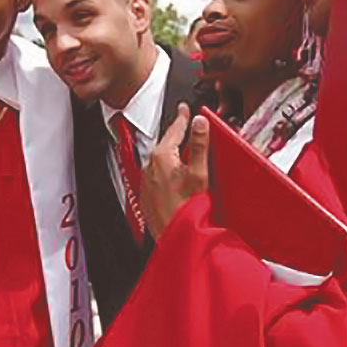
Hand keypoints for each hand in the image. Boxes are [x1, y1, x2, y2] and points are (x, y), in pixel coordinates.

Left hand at [141, 103, 209, 237]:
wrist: (176, 238)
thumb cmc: (186, 210)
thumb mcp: (199, 173)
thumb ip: (198, 145)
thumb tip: (200, 122)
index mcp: (161, 157)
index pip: (174, 129)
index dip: (182, 117)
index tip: (184, 108)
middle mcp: (149, 167)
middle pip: (167, 145)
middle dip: (179, 139)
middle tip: (190, 131)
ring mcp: (147, 182)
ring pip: (162, 162)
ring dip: (174, 159)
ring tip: (189, 161)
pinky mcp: (148, 195)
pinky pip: (159, 178)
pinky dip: (169, 175)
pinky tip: (180, 183)